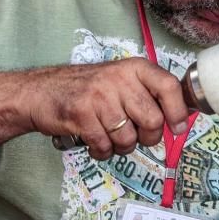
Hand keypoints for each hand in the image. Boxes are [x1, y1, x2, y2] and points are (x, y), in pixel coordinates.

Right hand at [24, 58, 189, 160]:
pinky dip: (102, 152)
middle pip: (153, 121)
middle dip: (147, 138)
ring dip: (121, 147)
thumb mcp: (120, 80)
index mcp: (134, 68)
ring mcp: (99, 96)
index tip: (178, 127)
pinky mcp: (81, 115)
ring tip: (109, 136)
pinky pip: (105, 147)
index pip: (169, 86)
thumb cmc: (85, 90)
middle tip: (135, 135)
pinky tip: (95, 142)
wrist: (38, 92)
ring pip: (129, 139)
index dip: (178, 111)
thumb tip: (180, 119)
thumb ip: (147, 94)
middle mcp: (118, 78)